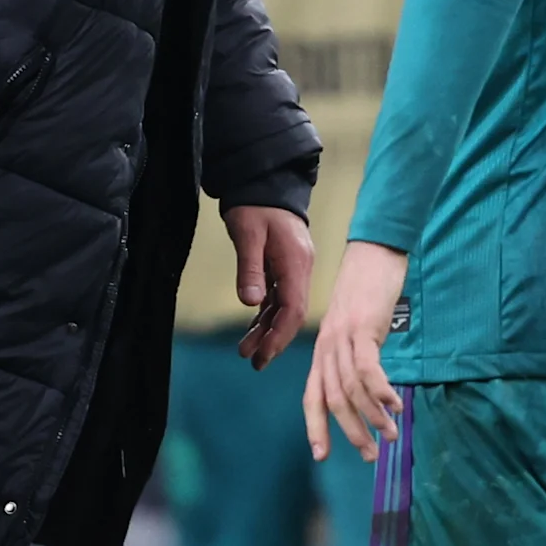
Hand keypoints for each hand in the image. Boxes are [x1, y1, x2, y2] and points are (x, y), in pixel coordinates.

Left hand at [225, 201, 313, 367]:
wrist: (265, 182)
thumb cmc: (255, 205)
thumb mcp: (248, 234)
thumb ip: (250, 268)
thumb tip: (250, 302)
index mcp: (296, 263)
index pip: (292, 309)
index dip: (279, 335)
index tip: (264, 355)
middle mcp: (299, 269)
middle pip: (290, 313)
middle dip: (273, 340)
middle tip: (254, 362)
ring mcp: (292, 268)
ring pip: (281, 308)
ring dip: (265, 330)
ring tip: (246, 351)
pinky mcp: (283, 266)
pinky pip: (276, 297)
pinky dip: (264, 314)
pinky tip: (252, 329)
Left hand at [304, 241, 408, 461]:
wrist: (374, 254)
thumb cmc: (369, 294)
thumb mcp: (358, 331)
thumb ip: (357, 358)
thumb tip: (368, 388)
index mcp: (323, 352)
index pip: (312, 397)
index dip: (316, 427)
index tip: (322, 456)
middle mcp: (326, 348)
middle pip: (332, 399)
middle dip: (351, 431)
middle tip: (370, 455)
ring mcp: (342, 337)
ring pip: (350, 387)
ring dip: (371, 416)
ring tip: (390, 434)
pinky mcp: (362, 327)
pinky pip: (366, 367)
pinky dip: (379, 390)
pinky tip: (394, 406)